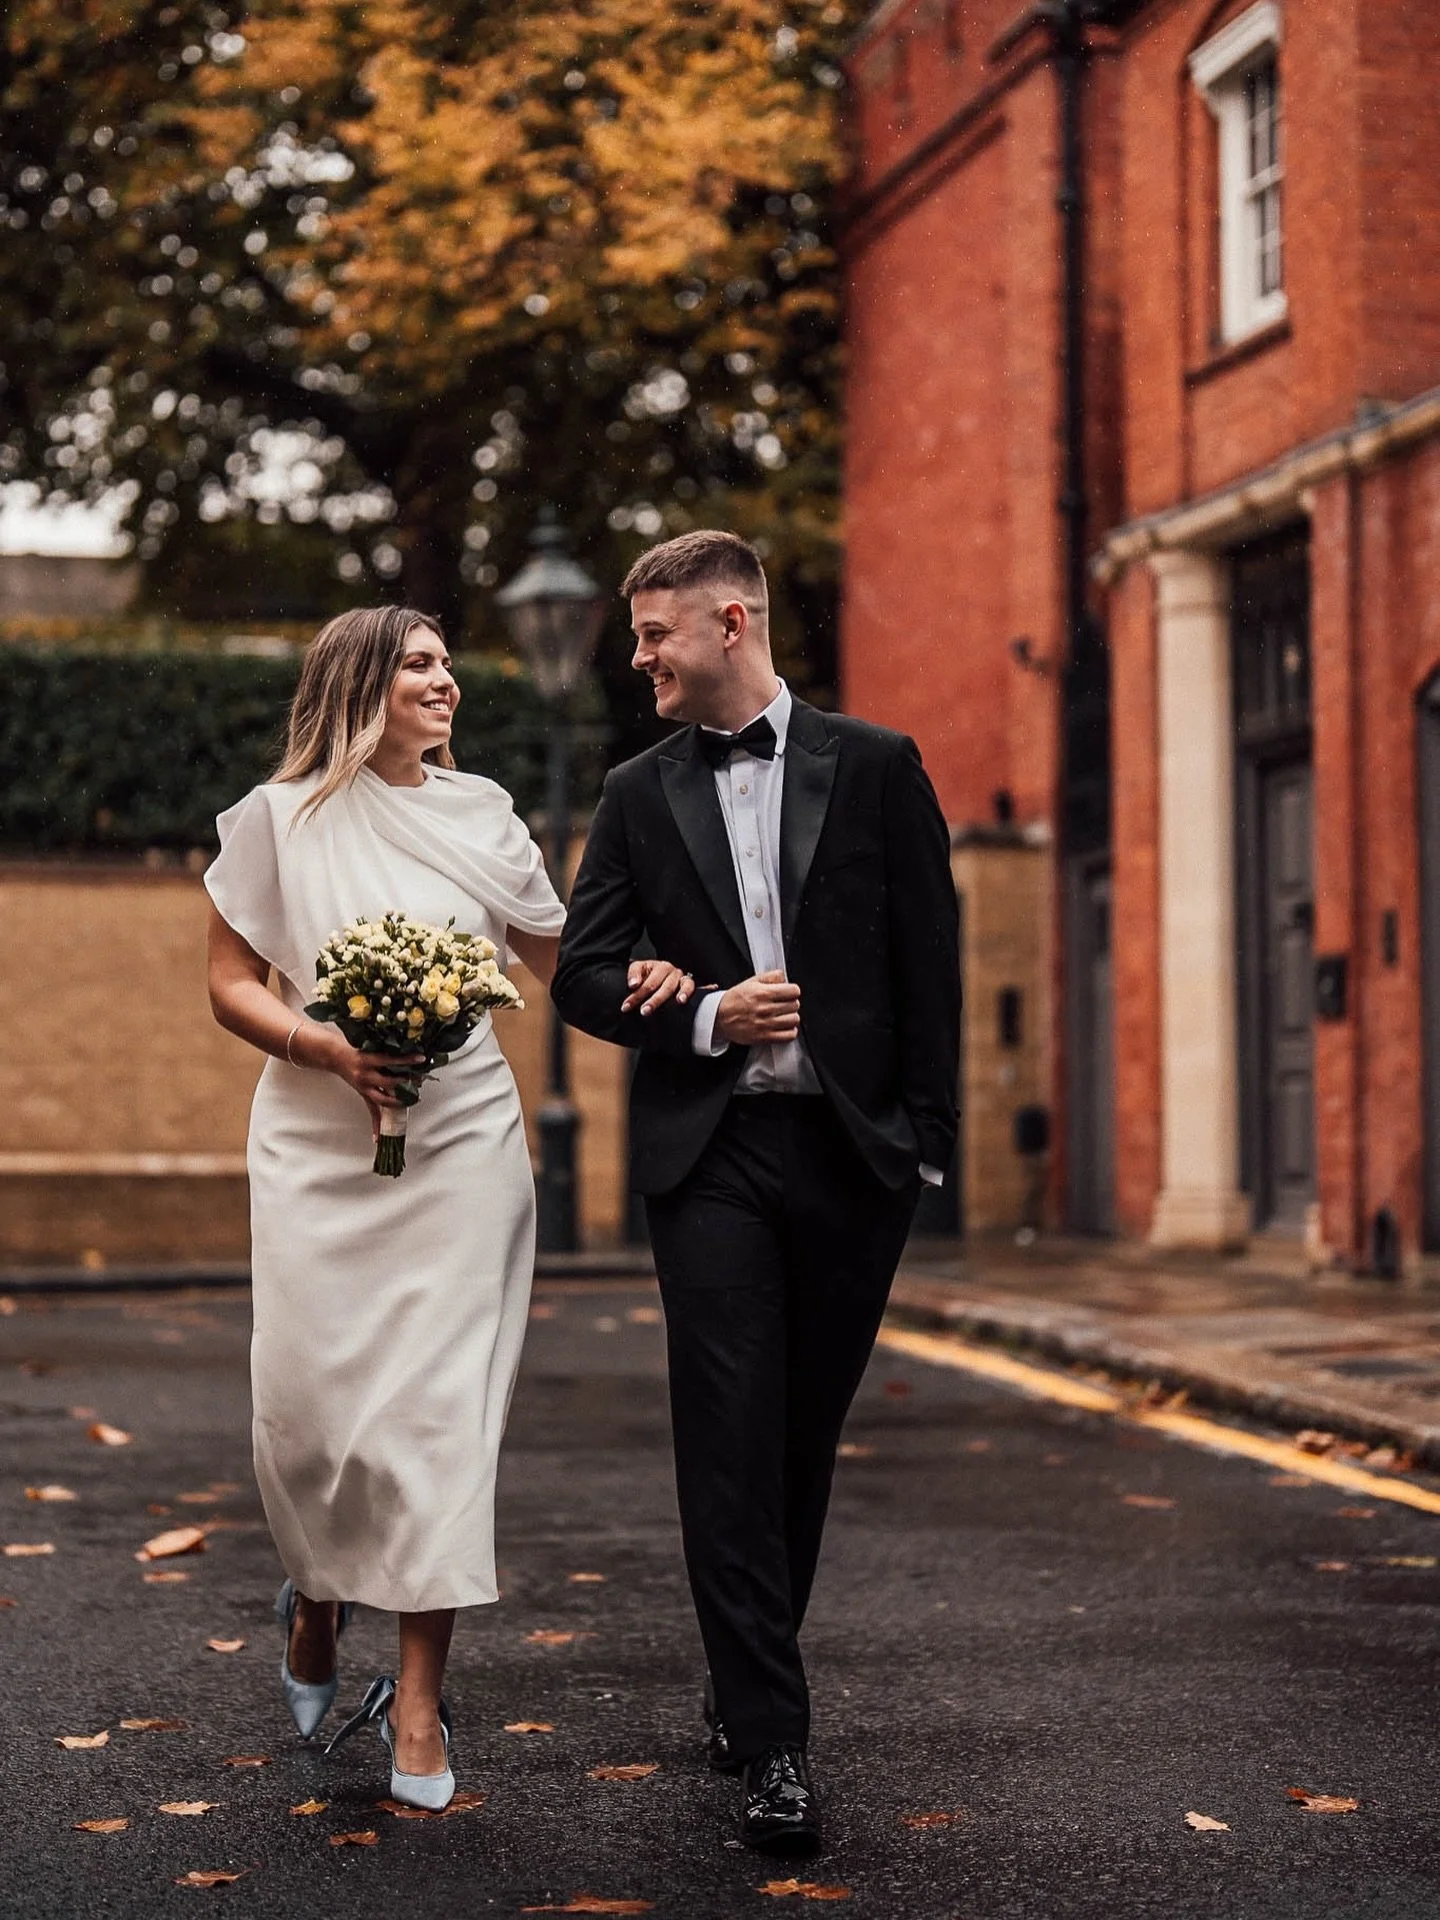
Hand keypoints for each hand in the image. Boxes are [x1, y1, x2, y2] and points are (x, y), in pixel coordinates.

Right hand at [300, 1023, 426, 1121]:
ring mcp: (364, 1087)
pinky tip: (379, 1138)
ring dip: (398, 1101)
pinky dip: (376, 1125)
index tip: (421, 1058)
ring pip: (382, 1100)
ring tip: (412, 1101)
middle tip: (420, 1080)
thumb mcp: (369, 1045)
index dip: (407, 1060)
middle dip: (405, 1083)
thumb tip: (408, 1049)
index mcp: (368, 1060)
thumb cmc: (354, 1048)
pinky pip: (371, 1111)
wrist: (334, 1056)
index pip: (391, 1060)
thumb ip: (386, 1049)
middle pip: (389, 1083)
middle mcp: (365, 1075)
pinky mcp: (363, 1094)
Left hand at [622, 958, 696, 1016]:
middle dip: (649, 1000)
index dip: (634, 995)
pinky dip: (685, 992)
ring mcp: (677, 975)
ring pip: (670, 987)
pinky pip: (689, 986)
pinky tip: (681, 1001)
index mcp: (654, 966)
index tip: (626, 1007)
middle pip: (656, 984)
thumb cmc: (650, 974)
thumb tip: (633, 984)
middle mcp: (667, 969)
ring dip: (662, 998)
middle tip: (643, 1011)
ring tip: (657, 1008)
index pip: (643, 981)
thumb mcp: (639, 969)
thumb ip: (634, 974)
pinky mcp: (687, 982)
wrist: (661, 974)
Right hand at [714, 970, 800, 1045]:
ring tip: (783, 1015)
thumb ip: (770, 977)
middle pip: (795, 1005)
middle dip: (791, 1003)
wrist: (719, 1018)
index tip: (789, 993)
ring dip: (791, 1017)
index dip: (792, 991)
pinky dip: (790, 1031)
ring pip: (794, 1020)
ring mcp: (766, 1024)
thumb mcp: (751, 982)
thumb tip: (784, 978)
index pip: (793, 991)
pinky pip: (789, 1035)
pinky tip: (784, 1027)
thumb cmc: (734, 1000)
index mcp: (763, 993)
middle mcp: (765, 1009)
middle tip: (783, 1004)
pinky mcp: (765, 1037)